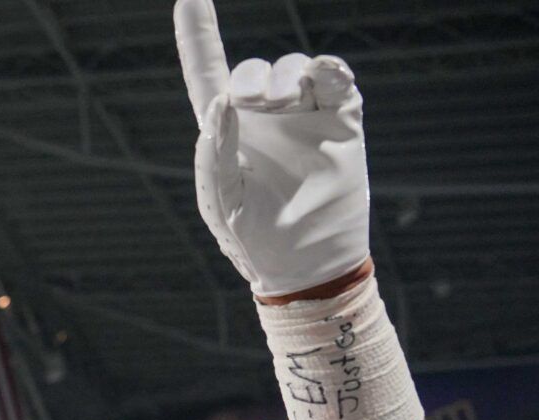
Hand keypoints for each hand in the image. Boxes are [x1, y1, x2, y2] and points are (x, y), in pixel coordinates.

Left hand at [174, 0, 369, 296]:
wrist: (309, 265)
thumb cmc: (255, 239)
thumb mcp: (223, 203)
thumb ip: (215, 154)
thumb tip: (222, 102)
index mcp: (226, 132)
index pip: (207, 73)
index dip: (198, 34)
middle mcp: (264, 116)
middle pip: (254, 69)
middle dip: (254, 77)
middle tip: (255, 103)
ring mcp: (304, 115)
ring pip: (293, 68)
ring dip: (285, 77)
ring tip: (283, 105)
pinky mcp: (341, 119)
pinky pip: (335, 78)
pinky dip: (328, 70)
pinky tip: (320, 76)